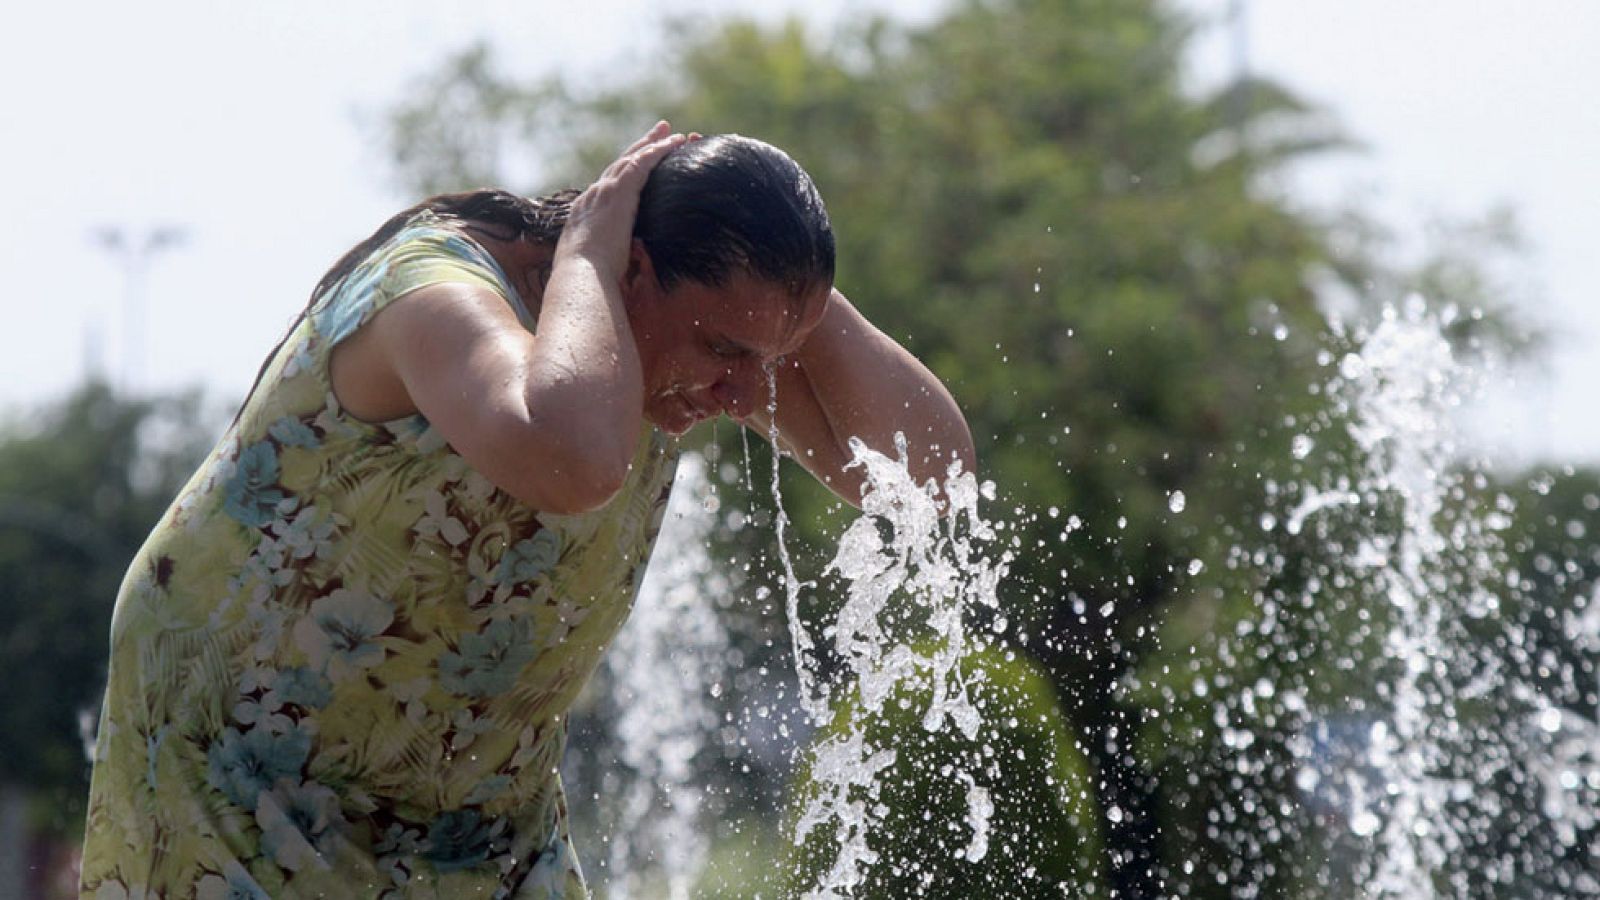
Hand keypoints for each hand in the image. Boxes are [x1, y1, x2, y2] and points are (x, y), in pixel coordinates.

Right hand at [556, 121, 687, 278]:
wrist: (581, 275)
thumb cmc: (588, 282)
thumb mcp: (598, 268)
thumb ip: (610, 263)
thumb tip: (622, 274)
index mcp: (585, 215)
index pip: (607, 187)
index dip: (623, 173)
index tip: (635, 164)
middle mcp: (592, 197)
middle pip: (618, 166)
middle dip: (638, 149)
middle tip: (655, 134)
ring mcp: (604, 192)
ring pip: (631, 159)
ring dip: (651, 144)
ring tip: (669, 132)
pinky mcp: (618, 193)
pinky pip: (641, 164)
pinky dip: (657, 151)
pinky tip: (674, 142)